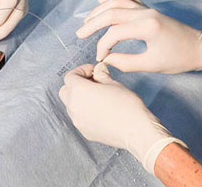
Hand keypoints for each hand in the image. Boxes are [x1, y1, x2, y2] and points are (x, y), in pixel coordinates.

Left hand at [59, 62, 184, 173]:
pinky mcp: (84, 132)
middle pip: (65, 91)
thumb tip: (98, 69)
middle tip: (92, 82)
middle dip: (76, 84)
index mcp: (79, 91)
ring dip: (79, 98)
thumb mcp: (114, 84)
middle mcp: (74, 106)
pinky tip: (100, 111)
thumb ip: (101, 74)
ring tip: (97, 97)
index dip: (81, 71)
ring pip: (71, 105)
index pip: (70, 77)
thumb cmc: (127, 105)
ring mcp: (78, 121)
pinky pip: (79, 118)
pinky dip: (84, 111)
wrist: (136, 131)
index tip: (92, 71)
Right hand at [77, 0, 201, 78]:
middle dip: (93, 23)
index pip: (115, 33)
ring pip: (117, 1)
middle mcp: (145, 13)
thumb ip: (126, 62)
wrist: (201, 48)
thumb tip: (107, 60)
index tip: (100, 58)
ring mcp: (147, 8)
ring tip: (87, 21)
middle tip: (79, 34)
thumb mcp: (152, 65)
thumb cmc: (179, 59)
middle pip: (112, 12)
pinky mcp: (149, 9)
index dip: (103, 46)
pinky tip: (103, 1)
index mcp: (147, 26)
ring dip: (100, 9)